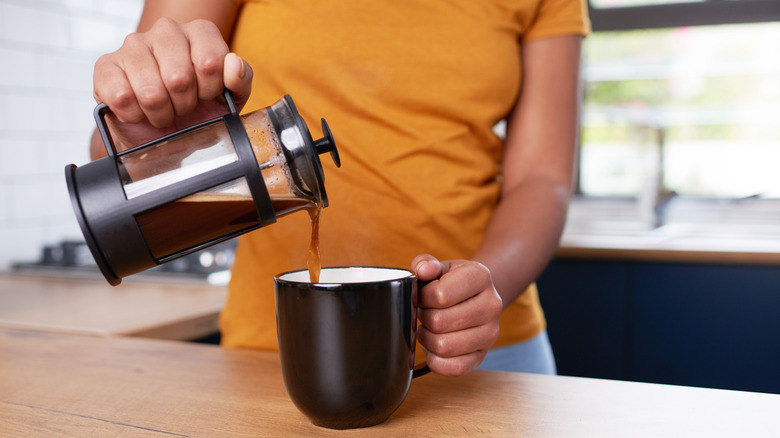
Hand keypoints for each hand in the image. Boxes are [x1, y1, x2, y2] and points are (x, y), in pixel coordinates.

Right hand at [92, 18, 252, 149]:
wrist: (165, 132)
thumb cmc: (199, 109)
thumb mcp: (230, 98)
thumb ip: (241, 80)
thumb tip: (234, 65)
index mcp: (200, 32)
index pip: (211, 61)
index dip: (210, 90)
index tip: (206, 95)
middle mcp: (166, 30)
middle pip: (179, 77)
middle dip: (184, 104)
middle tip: (183, 106)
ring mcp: (134, 45)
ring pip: (150, 91)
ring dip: (160, 113)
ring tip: (163, 110)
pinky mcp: (106, 66)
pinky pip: (122, 97)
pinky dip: (135, 115)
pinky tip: (140, 111)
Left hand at [412, 254, 502, 376]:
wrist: (478, 297)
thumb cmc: (453, 282)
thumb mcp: (441, 267)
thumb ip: (426, 264)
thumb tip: (422, 271)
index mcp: (480, 277)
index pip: (440, 295)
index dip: (422, 297)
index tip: (423, 295)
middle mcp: (491, 305)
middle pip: (439, 322)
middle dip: (423, 318)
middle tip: (425, 312)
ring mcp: (490, 333)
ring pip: (444, 346)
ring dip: (427, 339)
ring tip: (429, 328)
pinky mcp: (482, 356)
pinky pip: (454, 368)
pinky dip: (436, 360)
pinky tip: (434, 347)